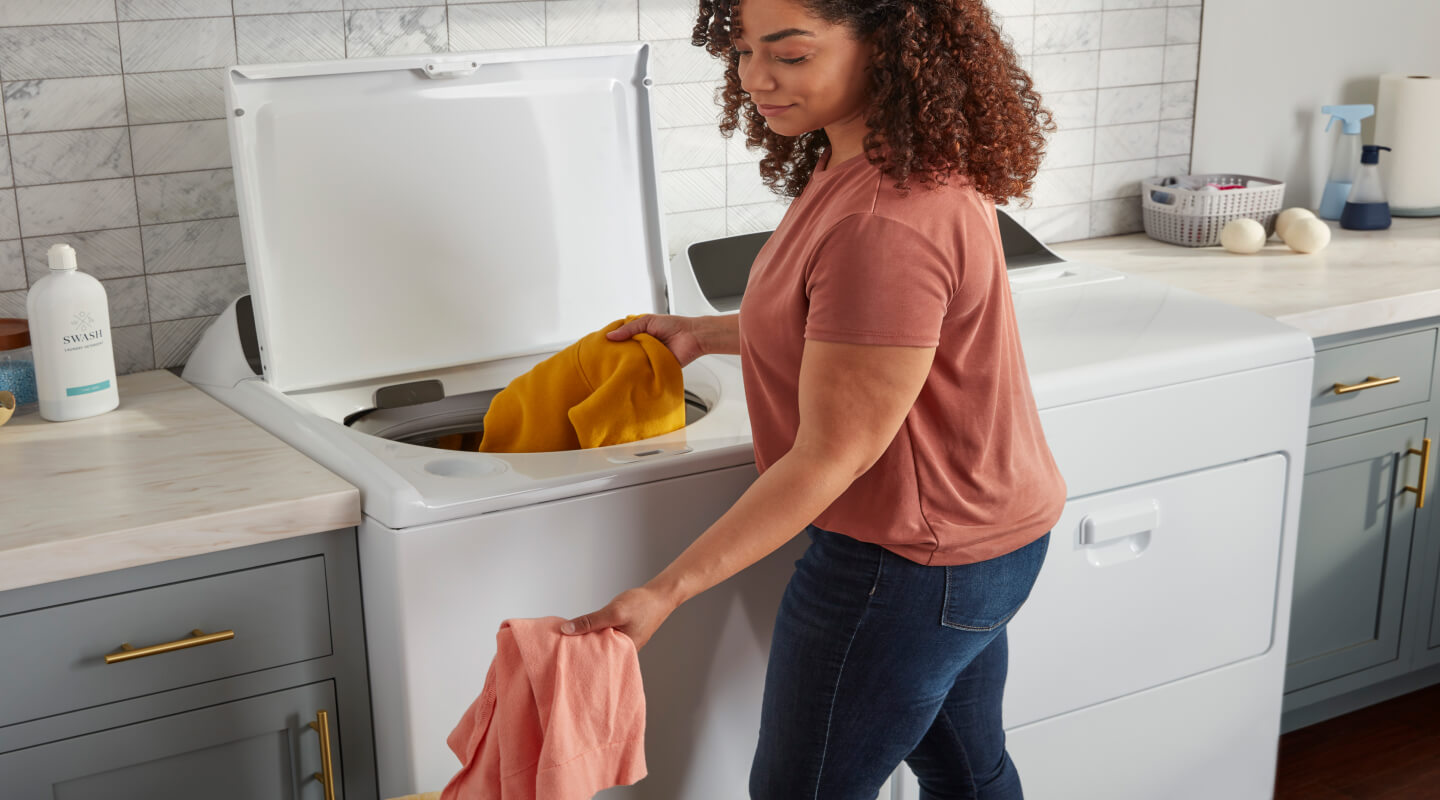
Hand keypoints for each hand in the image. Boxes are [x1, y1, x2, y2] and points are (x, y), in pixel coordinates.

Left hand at [561, 586, 675, 650]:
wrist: (660, 595)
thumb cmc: (642, 605)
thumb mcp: (613, 612)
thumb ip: (590, 621)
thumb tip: (566, 630)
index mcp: (623, 653)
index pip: (596, 660)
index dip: (579, 657)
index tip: (561, 654)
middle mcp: (623, 652)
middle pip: (596, 653)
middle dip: (581, 649)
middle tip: (560, 646)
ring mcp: (623, 643)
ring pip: (600, 644)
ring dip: (588, 639)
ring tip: (569, 638)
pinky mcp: (622, 635)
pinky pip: (604, 637)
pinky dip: (595, 633)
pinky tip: (585, 630)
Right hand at [609, 315, 705, 366]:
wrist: (693, 337)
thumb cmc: (674, 326)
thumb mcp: (647, 321)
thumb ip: (629, 328)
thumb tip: (610, 336)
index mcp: (640, 335)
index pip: (622, 340)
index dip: (613, 343)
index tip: (601, 347)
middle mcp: (643, 347)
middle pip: (626, 354)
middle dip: (618, 356)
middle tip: (606, 360)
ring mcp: (649, 358)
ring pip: (634, 364)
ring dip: (629, 365)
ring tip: (616, 368)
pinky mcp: (656, 369)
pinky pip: (645, 372)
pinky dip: (640, 373)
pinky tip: (632, 373)